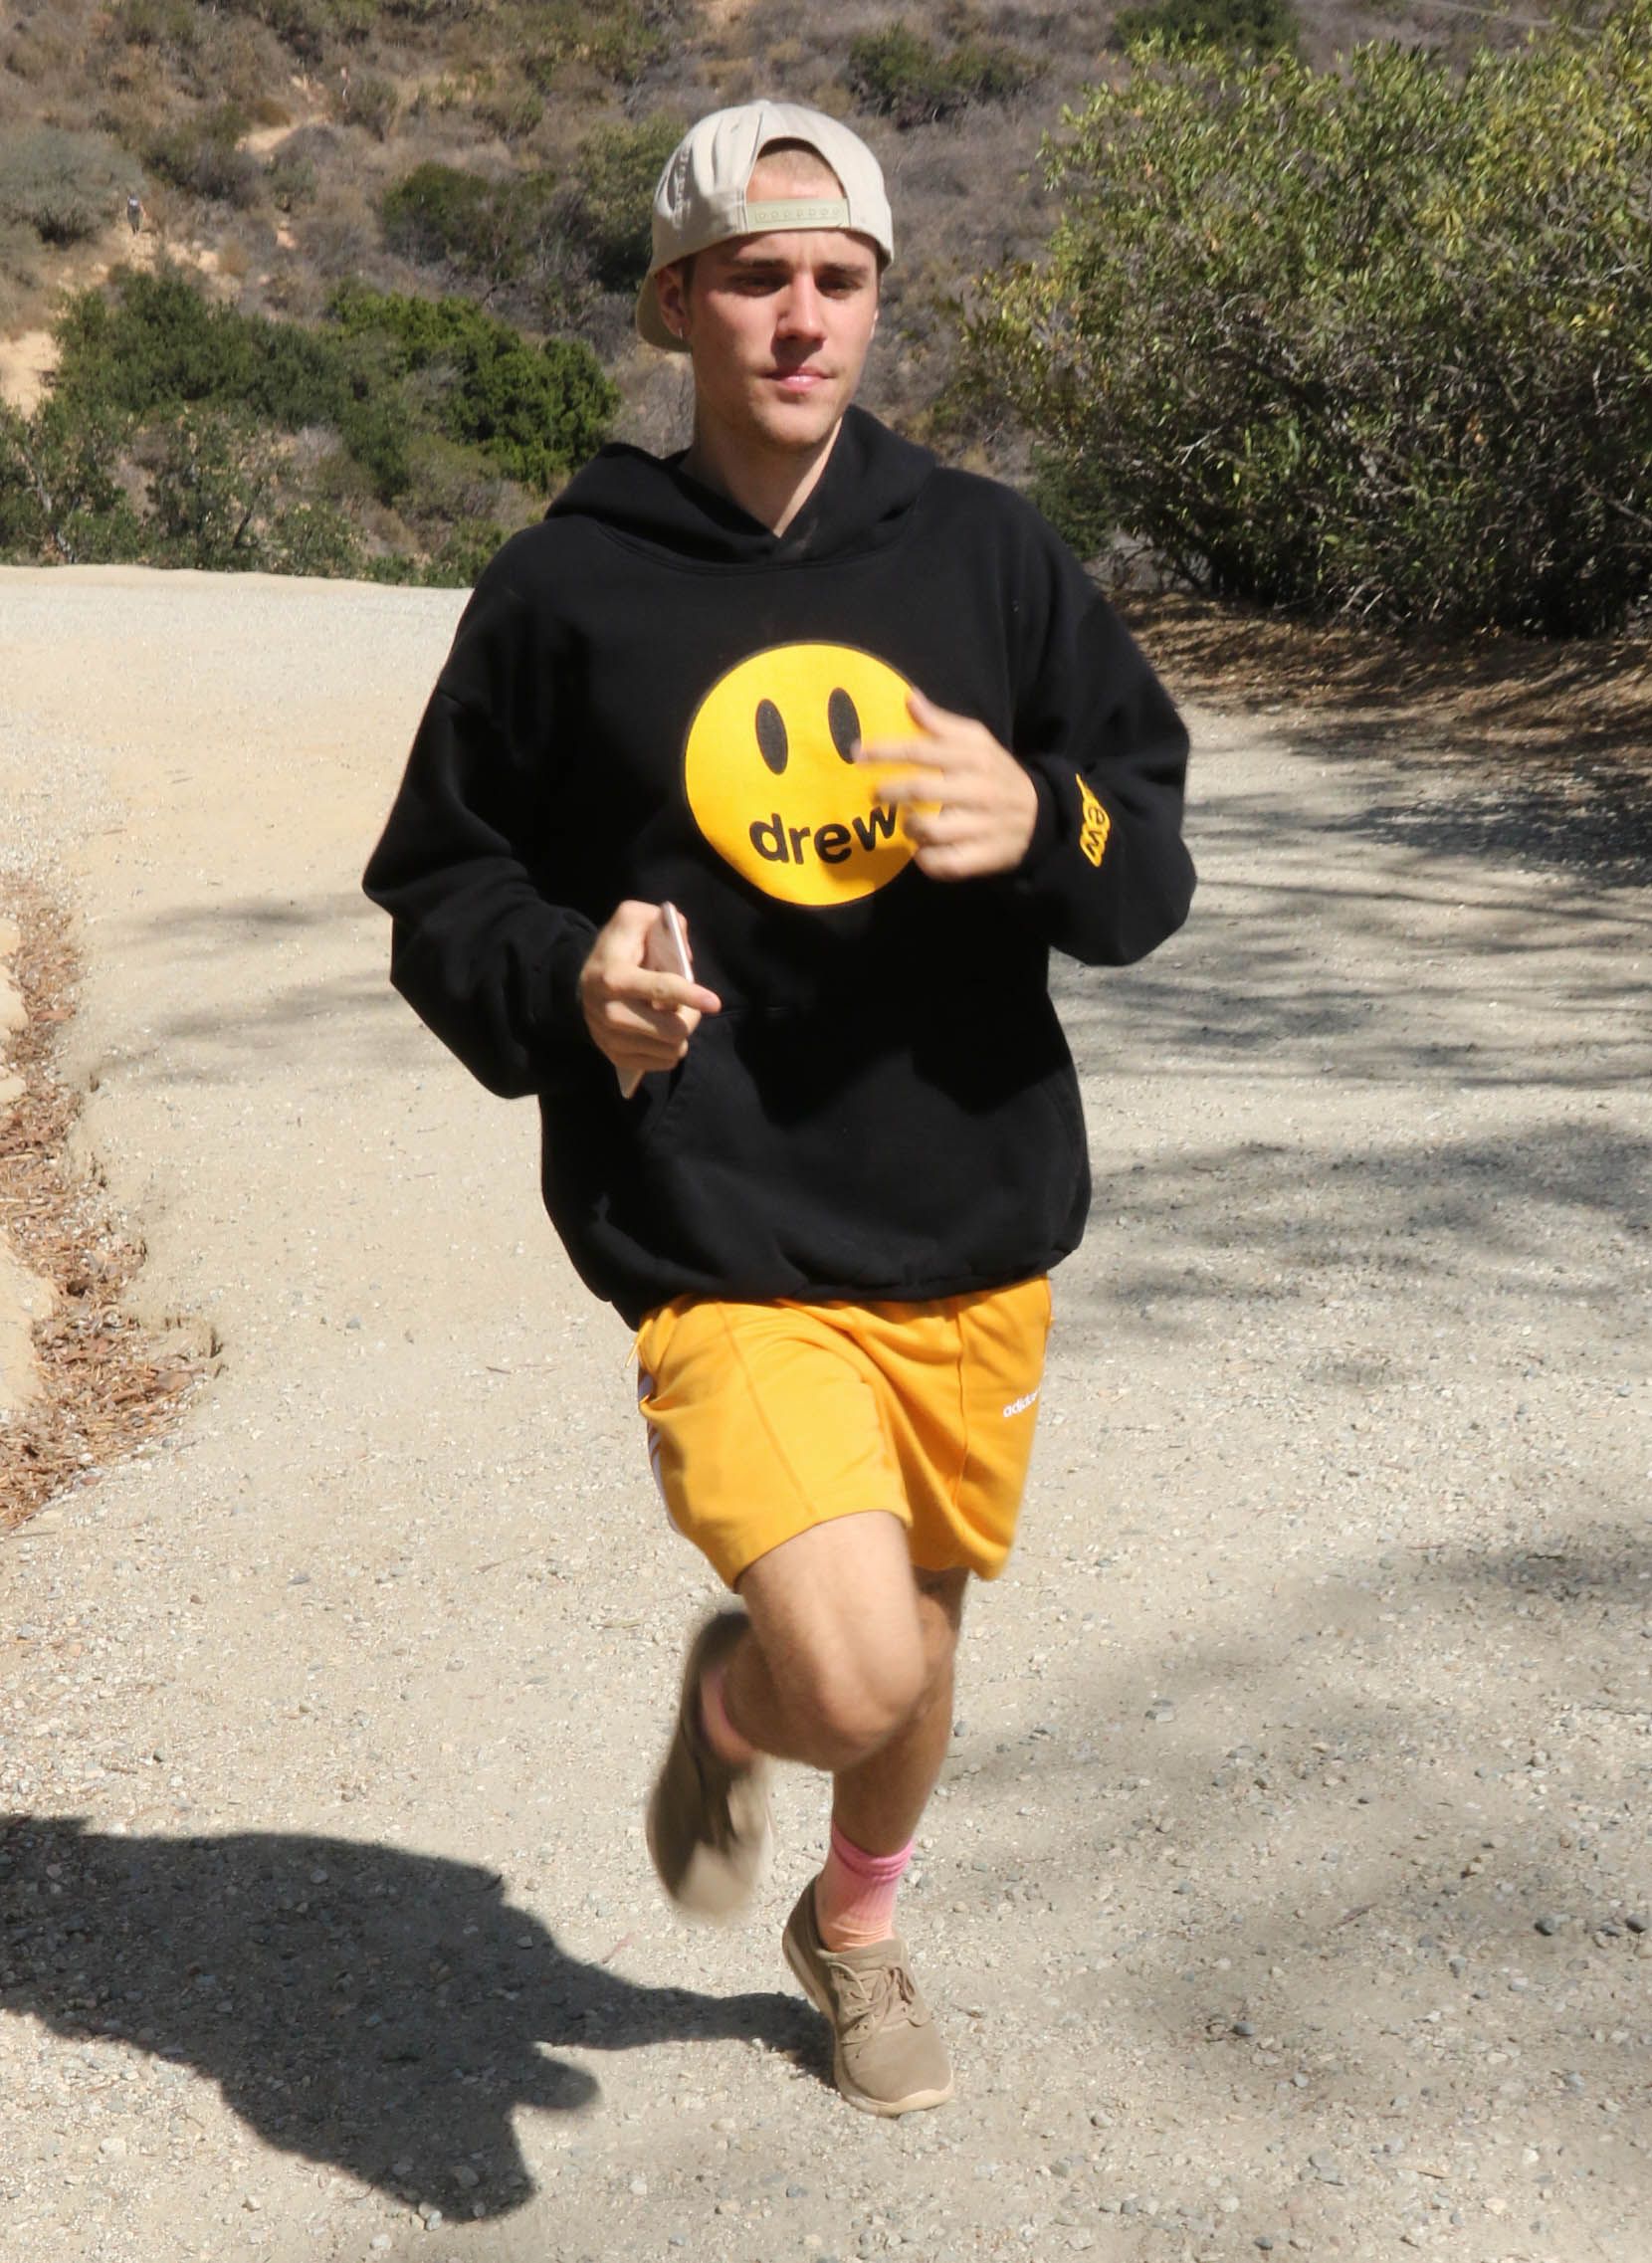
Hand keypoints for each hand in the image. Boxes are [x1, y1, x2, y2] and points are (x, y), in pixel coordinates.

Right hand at [579, 900, 720, 1078]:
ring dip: (681, 1034)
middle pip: (672, 1030)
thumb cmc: (615, 950)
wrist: (580, 985)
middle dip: (690, 1017)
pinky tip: (662, 1034)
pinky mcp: (615, 1057)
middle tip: (688, 1007)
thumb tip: (685, 953)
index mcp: (614, 977)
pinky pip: (662, 1063)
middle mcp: (610, 1013)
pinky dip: (670, 1050)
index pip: (660, 989)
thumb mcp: (632, 919)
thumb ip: (662, 921)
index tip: (714, 1003)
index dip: (690, 996)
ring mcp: (611, 1039)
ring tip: (673, 1018)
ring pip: (671, 1050)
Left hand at [855, 688, 1038, 880]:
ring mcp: (982, 826)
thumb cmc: (995, 773)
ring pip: (929, 830)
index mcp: (974, 758)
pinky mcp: (983, 857)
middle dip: (890, 791)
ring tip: (907, 822)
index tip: (856, 754)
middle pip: (921, 790)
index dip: (885, 752)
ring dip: (909, 827)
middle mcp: (978, 790)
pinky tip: (922, 851)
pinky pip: (944, 864)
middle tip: (876, 795)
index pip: (922, 751)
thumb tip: (910, 698)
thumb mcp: (977, 742)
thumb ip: (941, 723)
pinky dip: (925, 860)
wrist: (1041, 814)